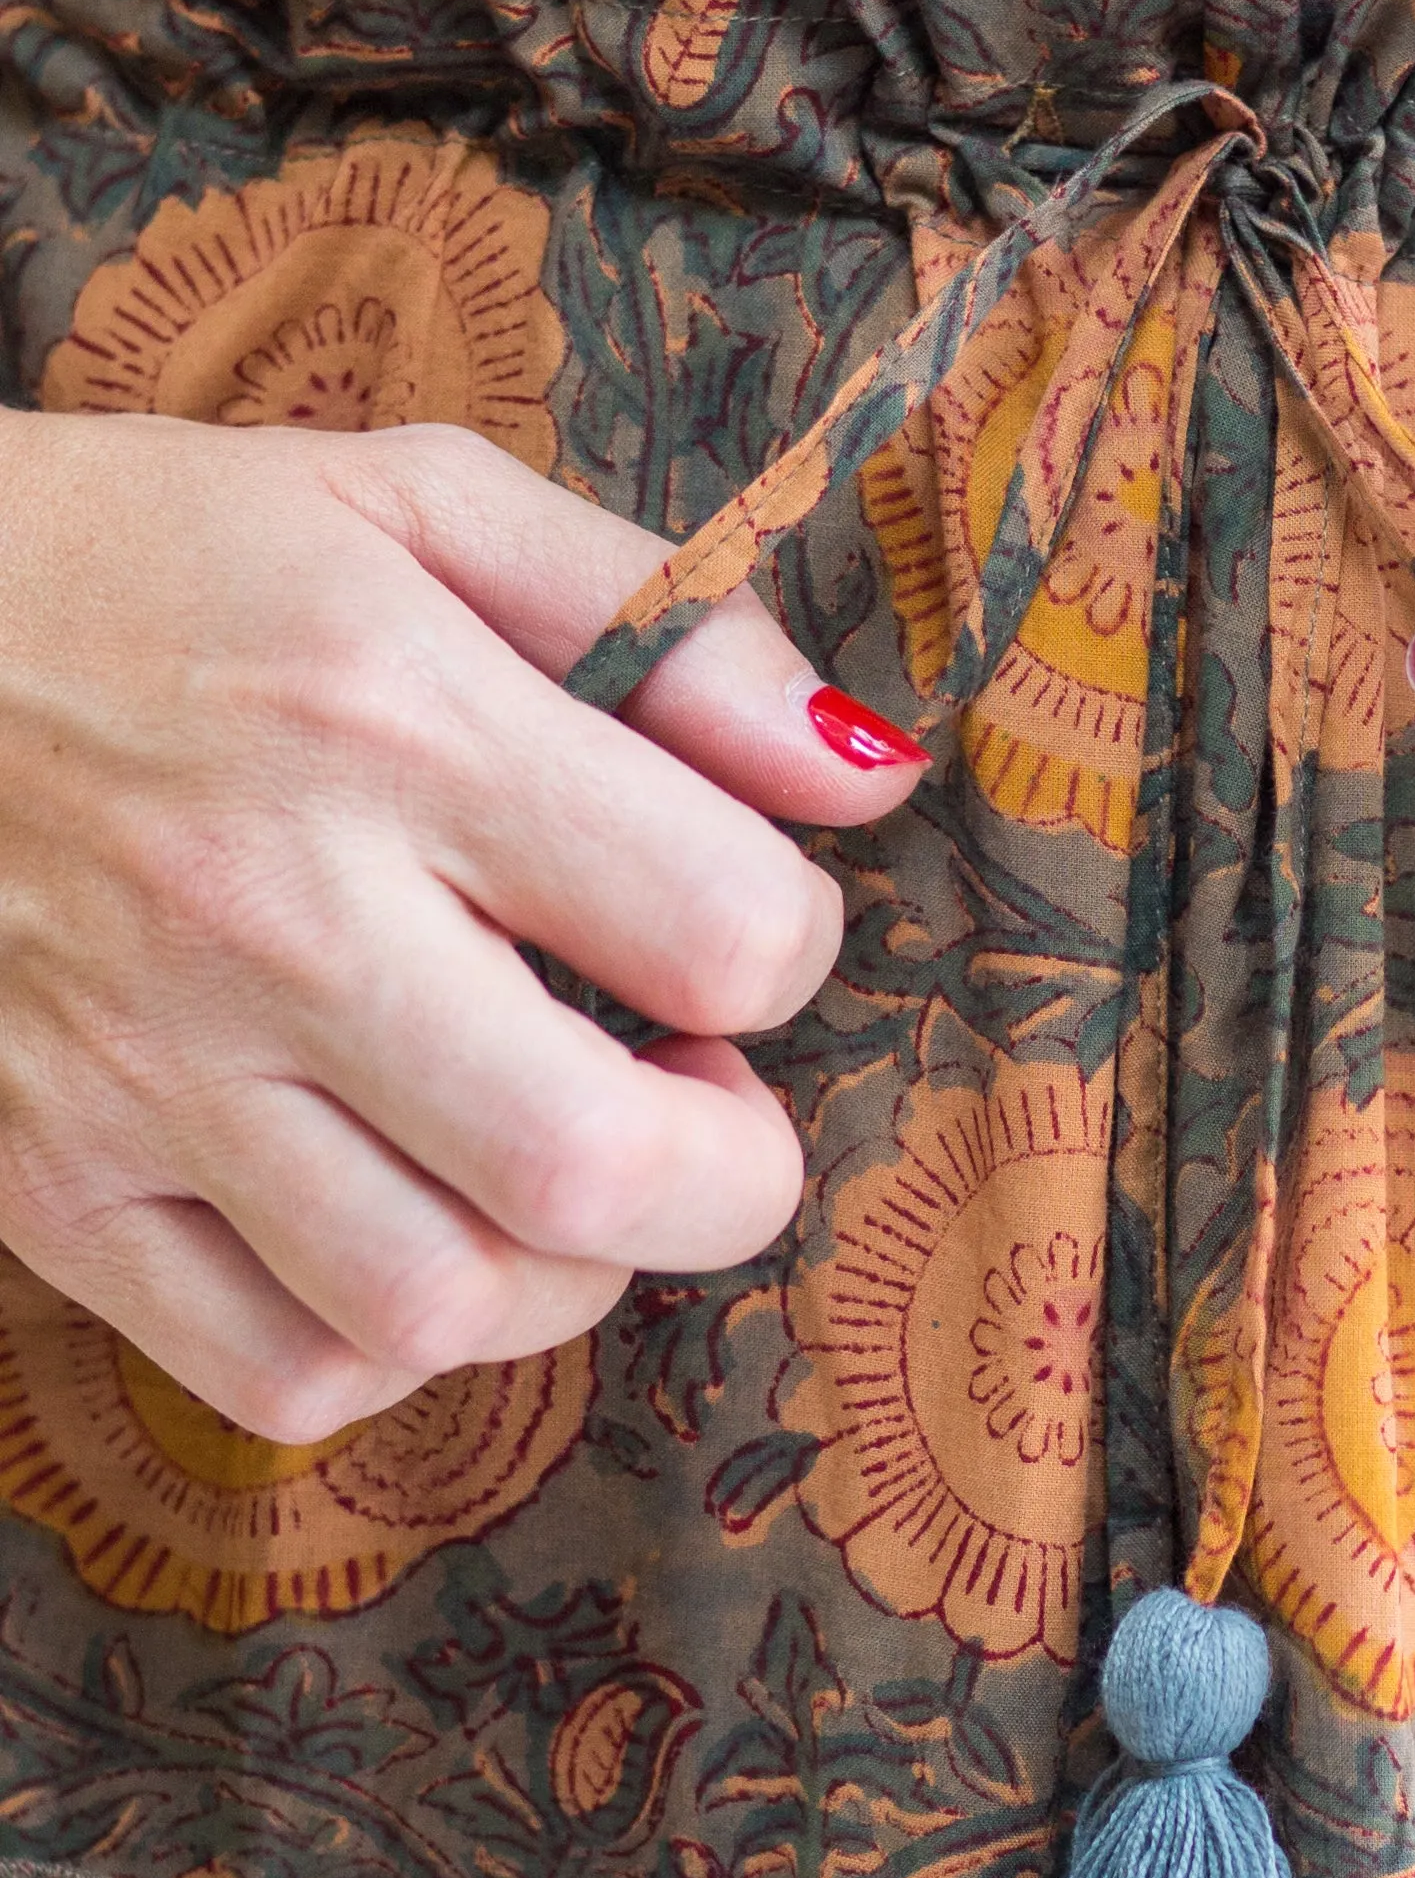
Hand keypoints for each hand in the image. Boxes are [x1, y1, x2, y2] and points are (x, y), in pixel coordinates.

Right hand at [0, 412, 927, 1439]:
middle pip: (600, 1172)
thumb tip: (868, 772)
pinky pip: (283, 1371)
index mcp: (390, 725)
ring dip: (568, 1272)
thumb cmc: (147, 565)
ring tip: (551, 1161)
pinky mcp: (43, 1184)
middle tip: (696, 1099)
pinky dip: (389, 1346)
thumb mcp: (412, 506)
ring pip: (444, 1304)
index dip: (789, 954)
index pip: (724, 934)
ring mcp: (140, 1070)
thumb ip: (667, 628)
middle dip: (730, 1173)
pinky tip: (405, 1227)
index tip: (734, 933)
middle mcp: (268, 917)